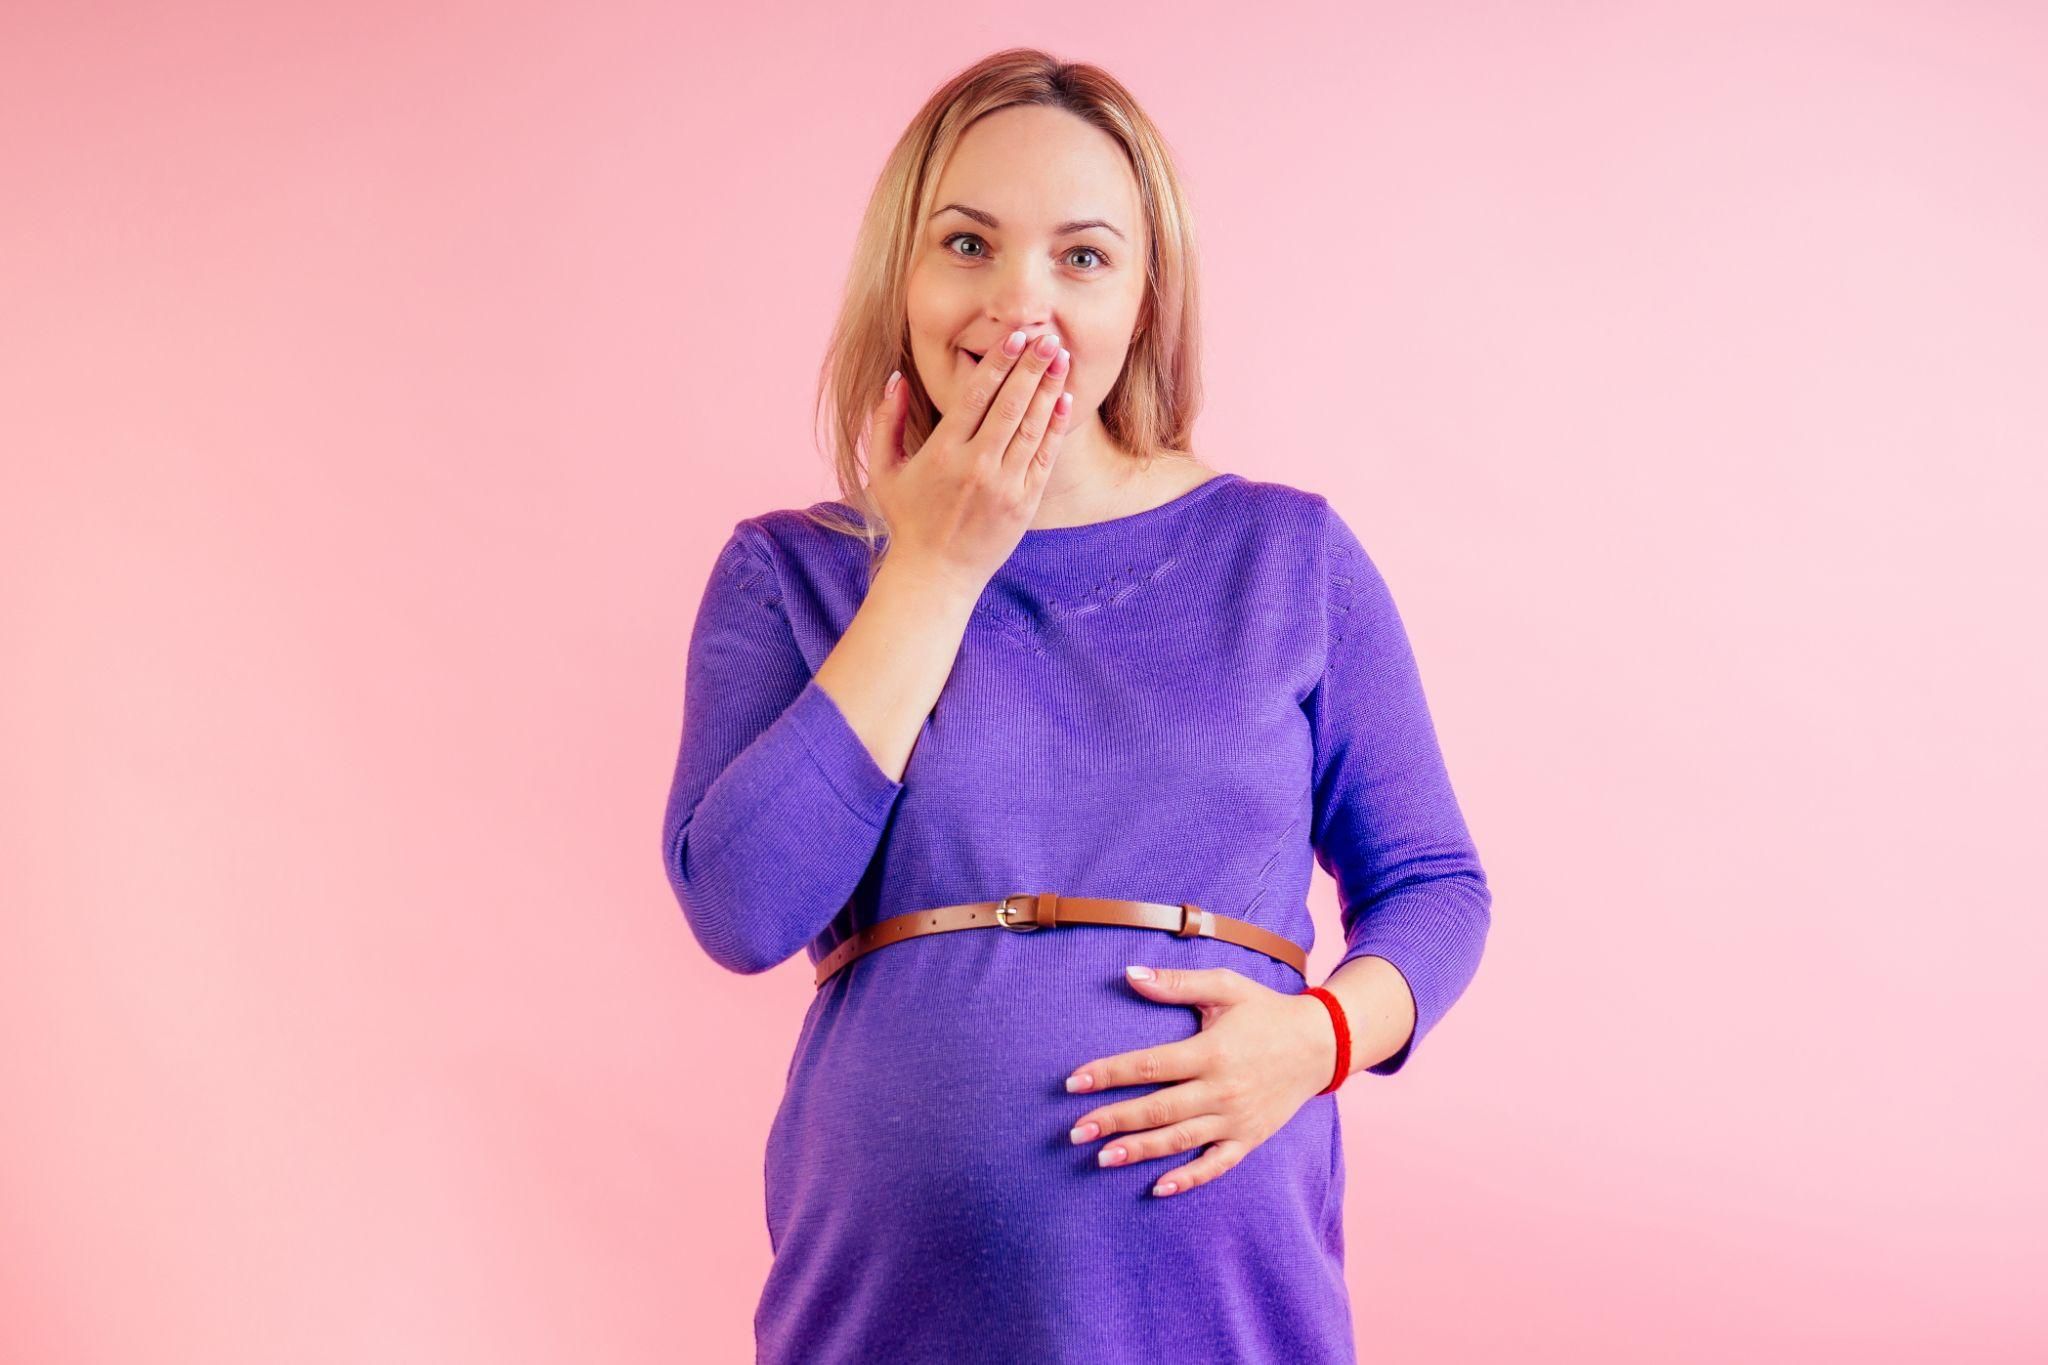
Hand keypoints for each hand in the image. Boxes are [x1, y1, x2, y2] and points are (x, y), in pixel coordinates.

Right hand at [863, 328, 1073, 589]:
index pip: (976, 396)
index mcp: (943, 453)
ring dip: (1050, 389)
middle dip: (1031, 367)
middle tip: (1048, 337)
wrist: (936, 574)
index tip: (1015, 335)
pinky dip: (1056, 427)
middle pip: (1011, 405)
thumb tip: (895, 378)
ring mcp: (1004, 485)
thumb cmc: (909, 518)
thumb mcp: (884, 471)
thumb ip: (885, 422)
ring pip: (1033, 427)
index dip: (999, 362)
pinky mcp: (1024, 503)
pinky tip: (1064, 399)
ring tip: (1062, 358)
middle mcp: (976, 466)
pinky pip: (1045, 457)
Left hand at [1064, 965, 1338, 1197]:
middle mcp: (1221, 1089)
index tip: (1074, 1082)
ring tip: (1102, 1158)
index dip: (1109, 1074)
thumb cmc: (1266, 1011)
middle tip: (1075, 1132)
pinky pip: (1217, 1164)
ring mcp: (1236, 1118)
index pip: (1149, 1065)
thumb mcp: (1225, 987)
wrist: (1321, 1043)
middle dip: (1113, 1120)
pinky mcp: (1250, 1138)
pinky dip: (1189, 1178)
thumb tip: (1130, 974)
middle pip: (1158, 1109)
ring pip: (1180, 1140)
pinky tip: (1159, 1187)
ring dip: (1140, 1151)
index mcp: (1211, 1051)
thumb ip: (1177, 984)